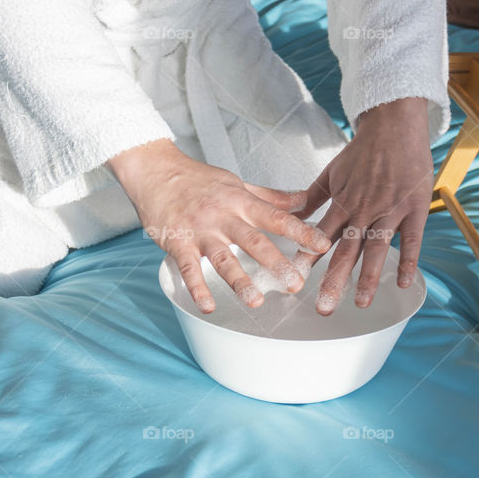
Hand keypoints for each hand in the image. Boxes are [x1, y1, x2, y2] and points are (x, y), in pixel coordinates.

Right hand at [109, 139, 330, 312]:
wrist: (155, 171)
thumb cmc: (198, 179)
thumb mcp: (237, 184)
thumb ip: (271, 197)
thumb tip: (304, 200)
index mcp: (241, 202)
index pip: (277, 217)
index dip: (301, 232)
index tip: (323, 245)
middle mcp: (223, 217)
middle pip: (254, 241)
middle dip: (277, 263)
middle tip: (295, 284)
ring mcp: (200, 231)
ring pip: (223, 258)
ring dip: (239, 281)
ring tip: (256, 301)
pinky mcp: (178, 242)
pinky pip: (188, 268)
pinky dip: (197, 288)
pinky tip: (208, 306)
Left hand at [296, 97, 431, 314]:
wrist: (393, 125)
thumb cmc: (362, 150)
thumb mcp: (332, 172)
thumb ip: (312, 198)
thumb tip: (290, 215)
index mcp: (342, 203)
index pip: (321, 236)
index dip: (308, 259)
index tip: (295, 280)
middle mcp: (363, 210)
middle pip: (346, 251)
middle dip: (334, 281)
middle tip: (324, 308)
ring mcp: (390, 210)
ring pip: (376, 249)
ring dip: (368, 278)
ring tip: (361, 303)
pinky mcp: (414, 208)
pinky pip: (412, 239)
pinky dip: (408, 261)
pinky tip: (404, 283)